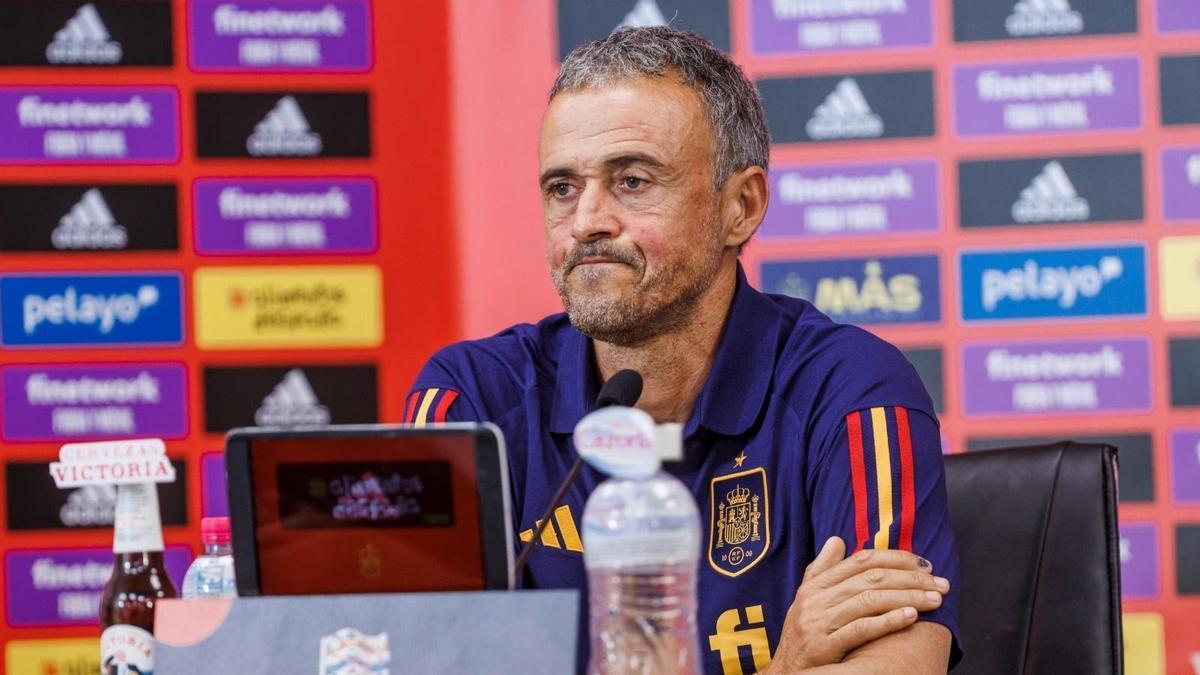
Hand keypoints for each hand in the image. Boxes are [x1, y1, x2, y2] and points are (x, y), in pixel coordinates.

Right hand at [764, 537, 949, 671]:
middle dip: (911, 578)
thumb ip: (822, 568)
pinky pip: (862, 629)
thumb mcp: (807, 598)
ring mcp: (819, 621)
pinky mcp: (825, 646)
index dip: (895, 558)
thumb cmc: (802, 633)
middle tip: (939, 582)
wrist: (785, 670)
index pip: (861, 561)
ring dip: (908, 598)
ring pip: (870, 601)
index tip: (924, 563)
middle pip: (870, 579)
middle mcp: (816, 598)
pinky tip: (912, 617)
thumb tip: (836, 540)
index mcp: (815, 584)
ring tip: (935, 600)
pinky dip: (889, 621)